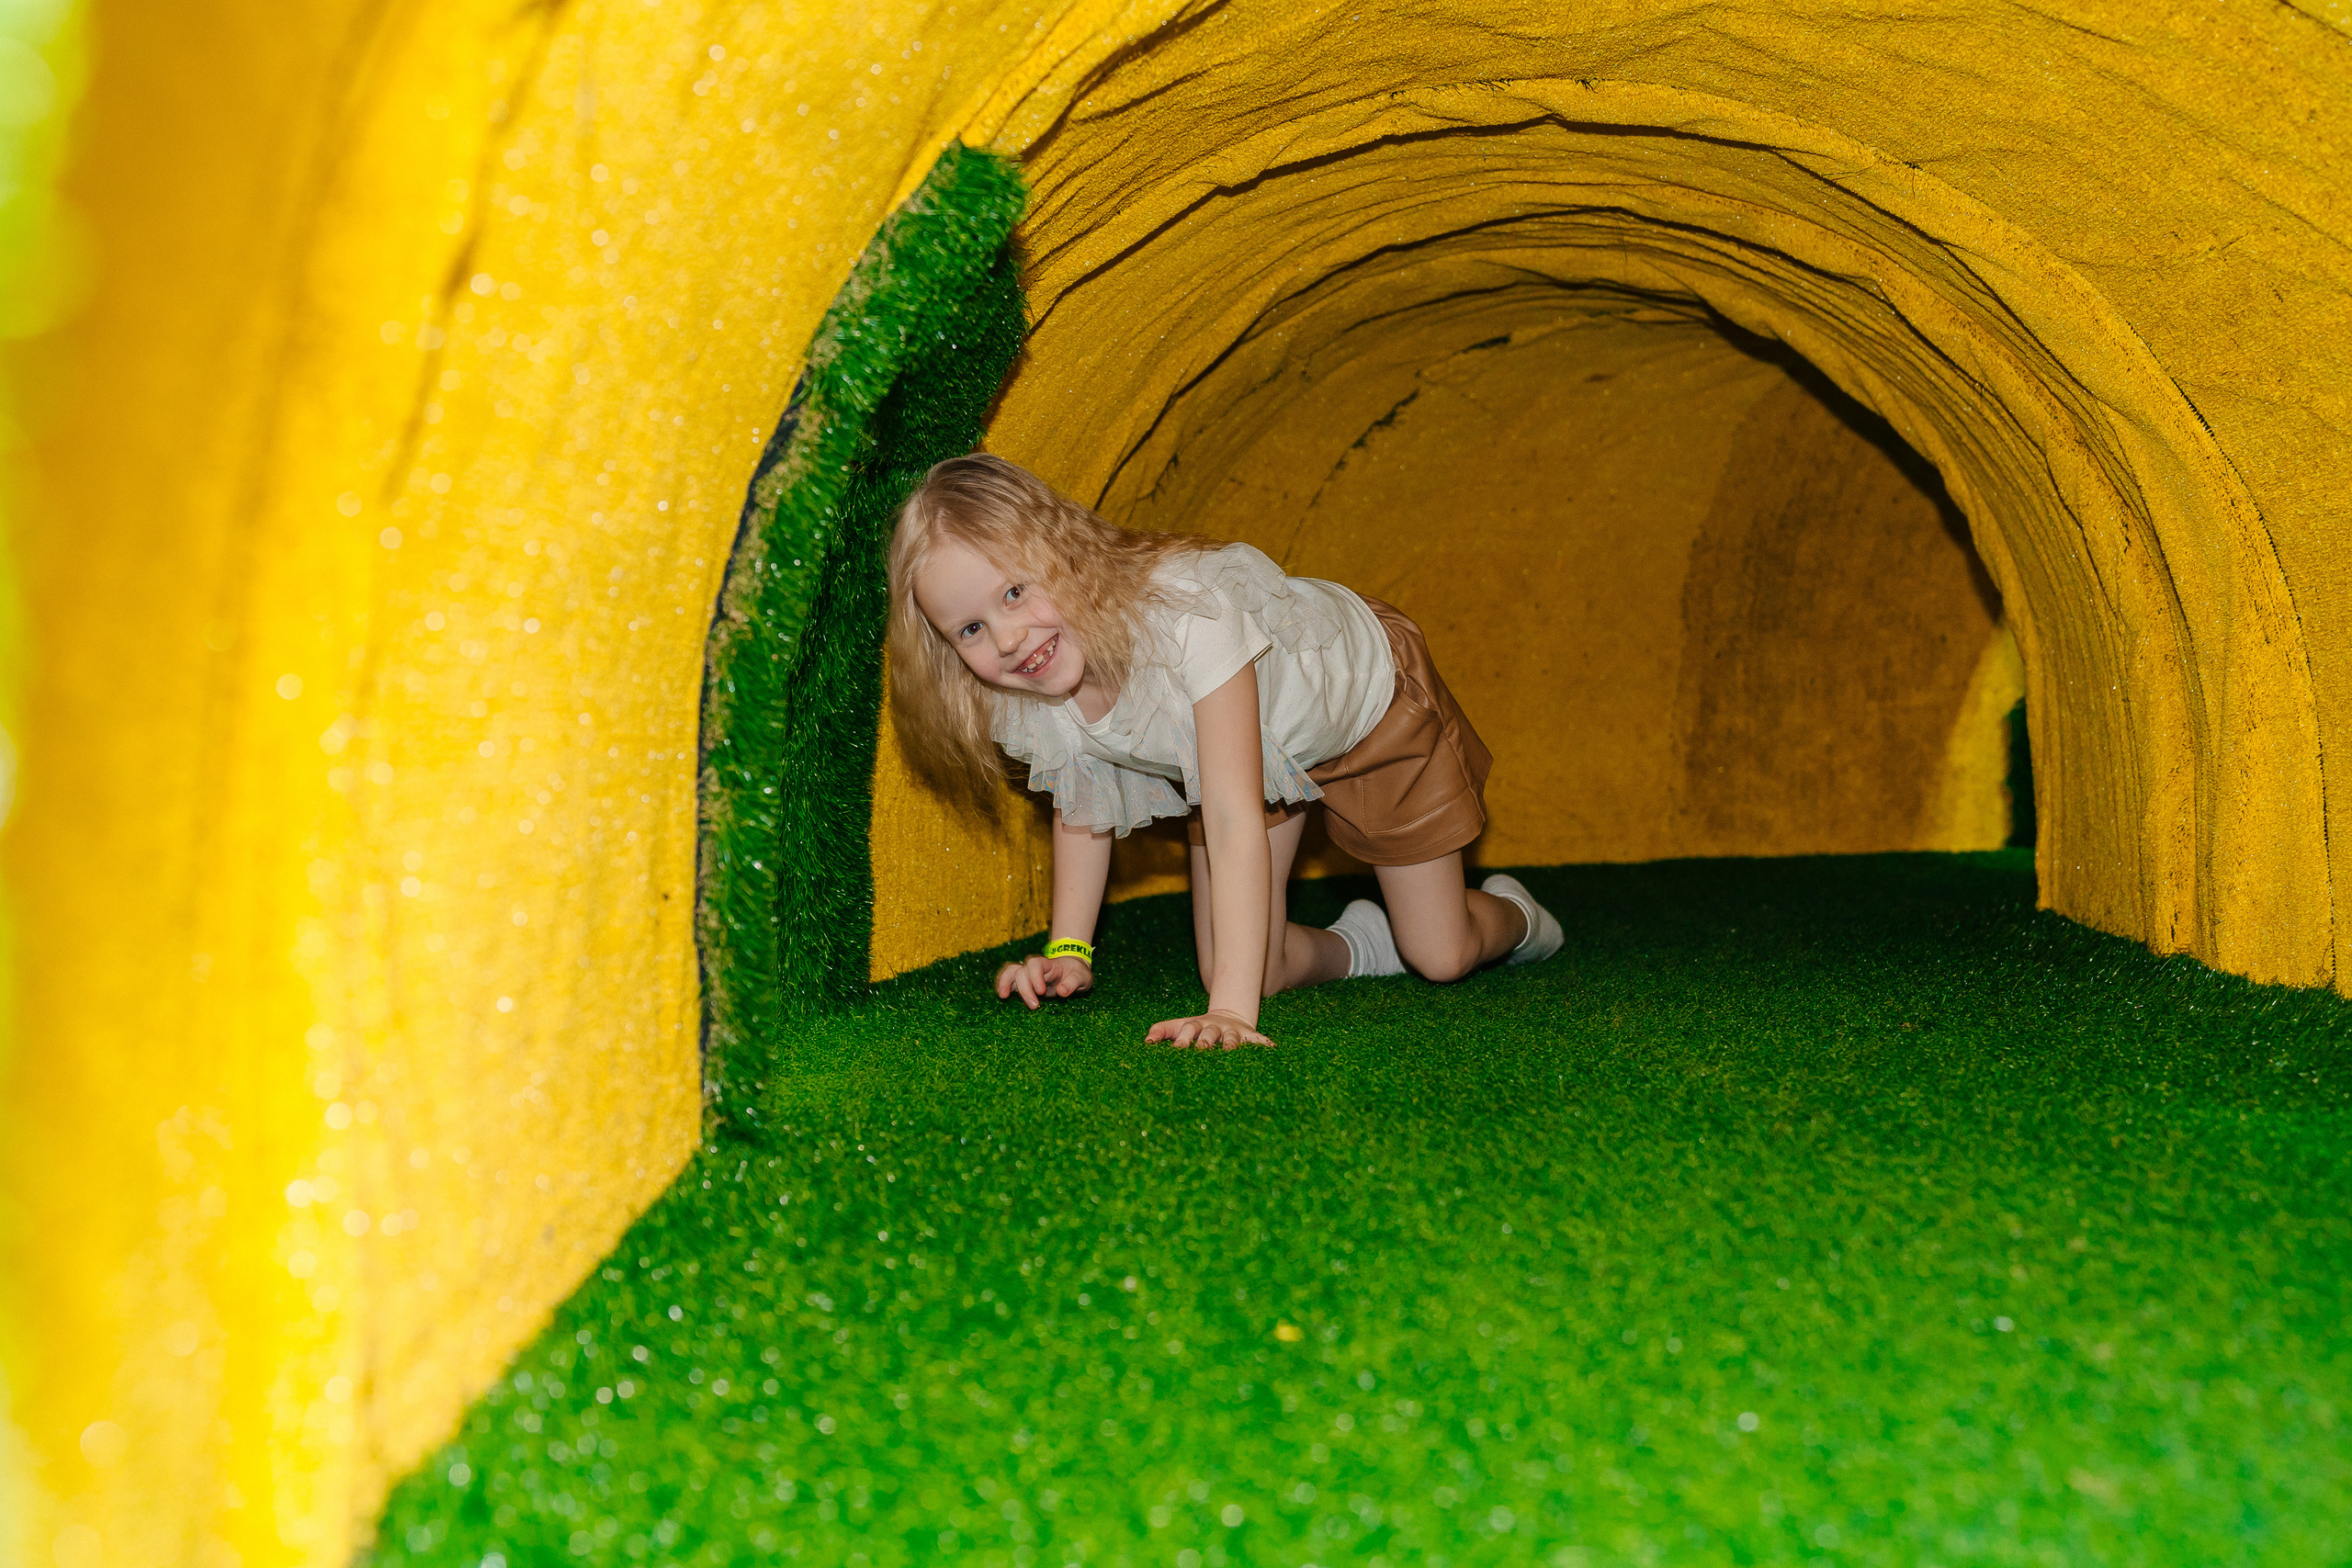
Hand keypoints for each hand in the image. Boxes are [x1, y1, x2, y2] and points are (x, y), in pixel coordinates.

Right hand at [996, 954, 1092, 1009]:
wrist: (1073, 969)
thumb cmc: (1077, 973)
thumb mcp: (1082, 977)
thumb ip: (1073, 983)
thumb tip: (1061, 992)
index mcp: (1049, 964)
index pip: (1036, 964)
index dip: (1035, 977)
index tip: (1041, 992)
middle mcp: (1036, 967)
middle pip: (1022, 971)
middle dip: (1025, 989)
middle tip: (1034, 1006)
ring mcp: (1029, 973)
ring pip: (1011, 972)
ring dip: (1006, 983)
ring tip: (1003, 996)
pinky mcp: (1025, 982)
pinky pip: (1009, 978)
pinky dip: (1003, 984)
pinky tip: (1002, 995)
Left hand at [1147, 1010, 1272, 1048]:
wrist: (1228, 1016)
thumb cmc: (1198, 1028)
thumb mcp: (1179, 1026)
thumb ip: (1161, 1030)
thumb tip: (1146, 1042)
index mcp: (1196, 1026)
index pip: (1187, 1031)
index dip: (1183, 1041)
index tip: (1177, 1050)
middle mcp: (1214, 1028)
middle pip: (1209, 1035)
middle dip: (1206, 1043)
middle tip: (1202, 1051)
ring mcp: (1232, 1032)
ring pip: (1232, 1040)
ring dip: (1231, 1045)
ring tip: (1231, 1052)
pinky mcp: (1249, 1036)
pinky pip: (1258, 1040)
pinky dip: (1265, 1044)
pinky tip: (1272, 1048)